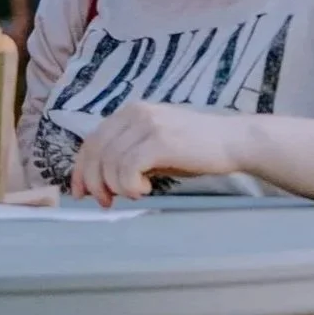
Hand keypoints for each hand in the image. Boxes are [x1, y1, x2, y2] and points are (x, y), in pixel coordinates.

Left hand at [71, 104, 247, 206]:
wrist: (233, 141)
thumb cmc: (194, 149)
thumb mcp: (154, 146)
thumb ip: (127, 155)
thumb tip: (98, 182)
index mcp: (129, 112)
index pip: (91, 141)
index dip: (80, 170)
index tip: (80, 193)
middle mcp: (134, 113)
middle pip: (95, 152)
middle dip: (94, 182)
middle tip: (105, 202)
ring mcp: (148, 125)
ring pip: (110, 162)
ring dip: (116, 186)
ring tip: (135, 193)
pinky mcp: (161, 140)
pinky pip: (128, 167)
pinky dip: (130, 185)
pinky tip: (146, 189)